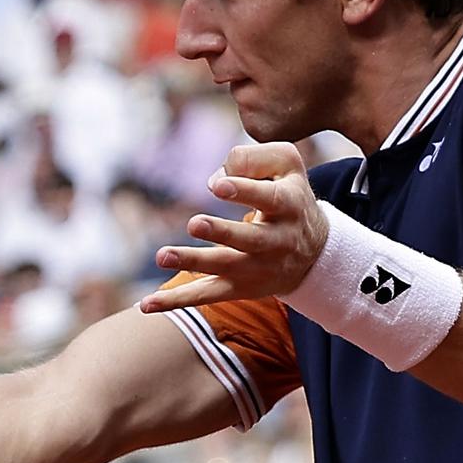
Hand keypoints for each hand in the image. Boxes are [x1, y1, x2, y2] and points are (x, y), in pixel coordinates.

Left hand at [136, 142, 329, 312]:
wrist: (315, 252)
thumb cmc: (289, 195)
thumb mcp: (286, 164)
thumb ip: (254, 159)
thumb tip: (217, 176)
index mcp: (288, 205)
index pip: (268, 198)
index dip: (243, 190)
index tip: (218, 185)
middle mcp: (277, 240)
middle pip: (248, 239)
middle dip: (221, 232)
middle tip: (194, 223)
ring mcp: (257, 268)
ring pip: (224, 267)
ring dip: (192, 262)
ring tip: (162, 256)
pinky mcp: (239, 288)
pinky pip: (206, 296)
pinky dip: (176, 300)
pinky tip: (147, 304)